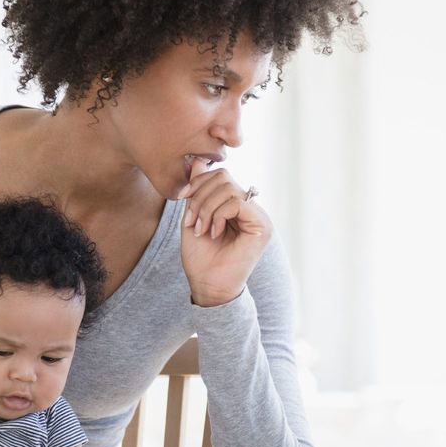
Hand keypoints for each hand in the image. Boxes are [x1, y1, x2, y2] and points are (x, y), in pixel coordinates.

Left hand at [178, 157, 271, 306]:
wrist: (208, 286)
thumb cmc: (200, 257)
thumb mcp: (193, 217)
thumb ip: (197, 191)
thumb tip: (197, 160)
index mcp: (236, 205)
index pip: (219, 176)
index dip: (198, 183)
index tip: (183, 201)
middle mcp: (250, 208)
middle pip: (223, 177)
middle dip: (200, 196)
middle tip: (192, 221)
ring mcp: (258, 216)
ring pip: (228, 188)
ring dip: (206, 208)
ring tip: (201, 229)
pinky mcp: (262, 226)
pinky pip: (236, 202)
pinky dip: (218, 215)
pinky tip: (213, 232)